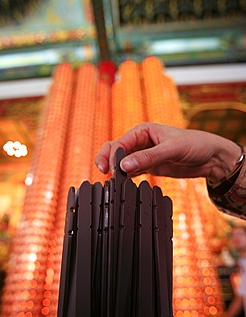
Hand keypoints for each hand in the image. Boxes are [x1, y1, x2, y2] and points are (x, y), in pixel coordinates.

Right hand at [95, 122, 240, 182]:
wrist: (210, 157)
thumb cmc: (195, 144)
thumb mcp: (172, 149)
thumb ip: (148, 157)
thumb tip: (124, 166)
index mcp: (143, 131)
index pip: (120, 143)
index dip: (112, 156)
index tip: (112, 170)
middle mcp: (140, 142)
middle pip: (115, 150)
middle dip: (107, 160)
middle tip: (105, 174)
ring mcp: (143, 155)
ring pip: (121, 162)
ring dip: (116, 171)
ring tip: (114, 184)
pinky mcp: (148, 167)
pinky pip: (131, 172)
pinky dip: (125, 178)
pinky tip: (124, 185)